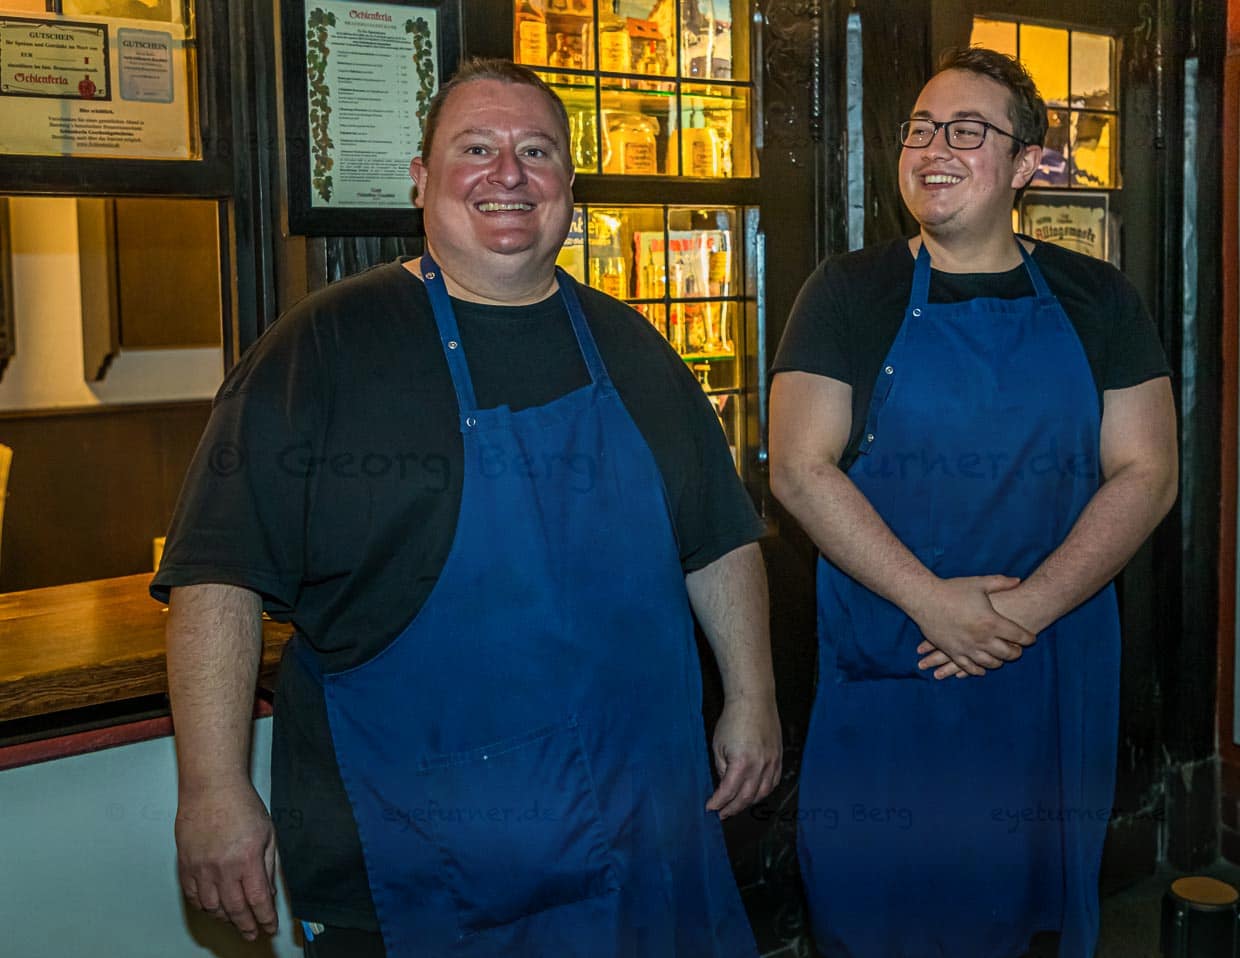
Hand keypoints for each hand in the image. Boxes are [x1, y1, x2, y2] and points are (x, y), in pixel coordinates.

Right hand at [175, 780, 278, 941]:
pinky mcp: (185, 865)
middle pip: (235, 909)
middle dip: (247, 925)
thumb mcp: (267, 833)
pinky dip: (204, 907)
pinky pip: (193, 896)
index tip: (270, 927)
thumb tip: (269, 891)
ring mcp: (201, 868)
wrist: (211, 788)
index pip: (258, 900)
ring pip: (212, 907)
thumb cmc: (240, 804)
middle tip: (253, 934)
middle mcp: (223, 868)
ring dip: (225, 918)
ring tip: (235, 921)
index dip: (265, 918)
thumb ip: (268, 865)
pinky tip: (212, 908)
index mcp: (247, 859)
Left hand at [706, 693, 781, 818]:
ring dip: (748, 803)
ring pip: (763, 793)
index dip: (718, 803)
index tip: (711, 808)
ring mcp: (772, 763)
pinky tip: (755, 793)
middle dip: (732, 808)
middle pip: (747, 797)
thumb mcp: (718, 745)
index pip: (728, 791)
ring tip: (737, 806)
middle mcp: (760, 766)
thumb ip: (721, 768)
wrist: (753, 701)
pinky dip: (764, 792)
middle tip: (722, 813)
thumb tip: (725, 784)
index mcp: (742, 763)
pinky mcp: (779, 758)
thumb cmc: (733, 719)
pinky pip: (774, 782)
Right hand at [908, 575, 1034, 678]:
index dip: (1029, 638)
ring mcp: (967, 647)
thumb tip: (1019, 581)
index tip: (1031, 638)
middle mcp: (982, 638)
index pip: (1019, 636)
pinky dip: (978, 670)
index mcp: (991, 622)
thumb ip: (1001, 583)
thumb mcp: (979, 583)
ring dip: (999, 662)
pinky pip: (969, 668)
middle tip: (1018, 649)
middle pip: (1008, 653)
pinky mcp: (953, 652)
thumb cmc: (952, 589)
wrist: (924, 598)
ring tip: (1001, 657)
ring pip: (990, 663)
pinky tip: (982, 669)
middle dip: (1016, 652)